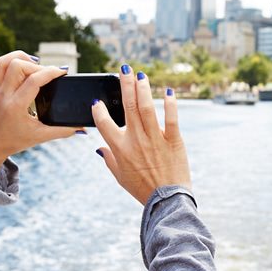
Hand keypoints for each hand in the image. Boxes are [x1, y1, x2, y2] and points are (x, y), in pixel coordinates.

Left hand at [0, 42, 79, 174]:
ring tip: (34, 65)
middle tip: (49, 75)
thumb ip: (63, 130)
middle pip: (18, 66)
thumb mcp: (41, 137)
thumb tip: (83, 128)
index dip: (51, 72)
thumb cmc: (17, 140)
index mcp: (16, 106)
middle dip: (37, 66)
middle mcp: (5, 94)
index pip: (33, 81)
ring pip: (4, 62)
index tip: (63, 72)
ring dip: (21, 58)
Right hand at [91, 66, 190, 204]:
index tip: (98, 101)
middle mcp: (136, 140)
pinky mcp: (173, 140)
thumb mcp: (120, 177)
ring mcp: (155, 138)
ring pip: (147, 107)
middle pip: (128, 106)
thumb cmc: (142, 189)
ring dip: (144, 89)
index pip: (104, 123)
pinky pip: (172, 118)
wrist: (167, 201)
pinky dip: (170, 104)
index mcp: (120, 148)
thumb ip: (109, 160)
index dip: (99, 110)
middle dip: (125, 85)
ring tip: (141, 75)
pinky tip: (169, 92)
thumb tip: (100, 148)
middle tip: (124, 69)